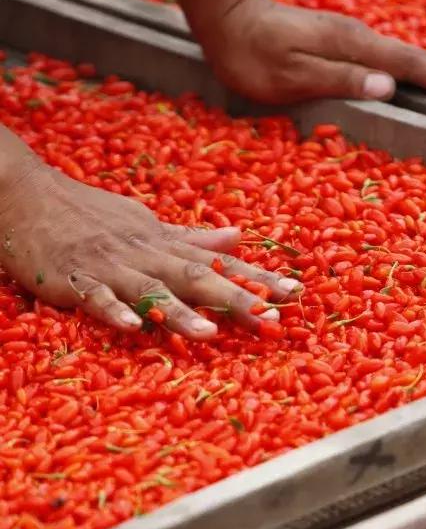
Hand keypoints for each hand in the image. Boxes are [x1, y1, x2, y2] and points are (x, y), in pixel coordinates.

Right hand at [0, 161, 299, 337]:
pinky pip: (97, 298)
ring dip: (181, 312)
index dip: (259, 277)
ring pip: (152, 290)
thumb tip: (238, 236)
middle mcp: (146, 253)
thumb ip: (191, 237)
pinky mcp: (75, 279)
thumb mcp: (146, 223)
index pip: (221, 260)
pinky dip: (115, 312)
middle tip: (271, 320)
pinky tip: (135, 329)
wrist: (25, 194)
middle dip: (236, 299)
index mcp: (165, 244)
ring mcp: (111, 267)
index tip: (296, 293)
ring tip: (210, 334)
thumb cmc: (88, 214)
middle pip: (198, 276)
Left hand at [203, 0, 425, 105]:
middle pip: (413, 60)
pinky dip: (408, 74)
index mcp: (354, 46)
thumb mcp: (293, 76)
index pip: (409, 65)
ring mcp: (352, 39)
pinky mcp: (343, 44)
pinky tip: (415, 87)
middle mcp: (359, 39)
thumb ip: (341, 80)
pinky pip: (385, 61)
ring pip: (401, 60)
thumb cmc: (254, 56)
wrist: (229, 19)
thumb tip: (388, 87)